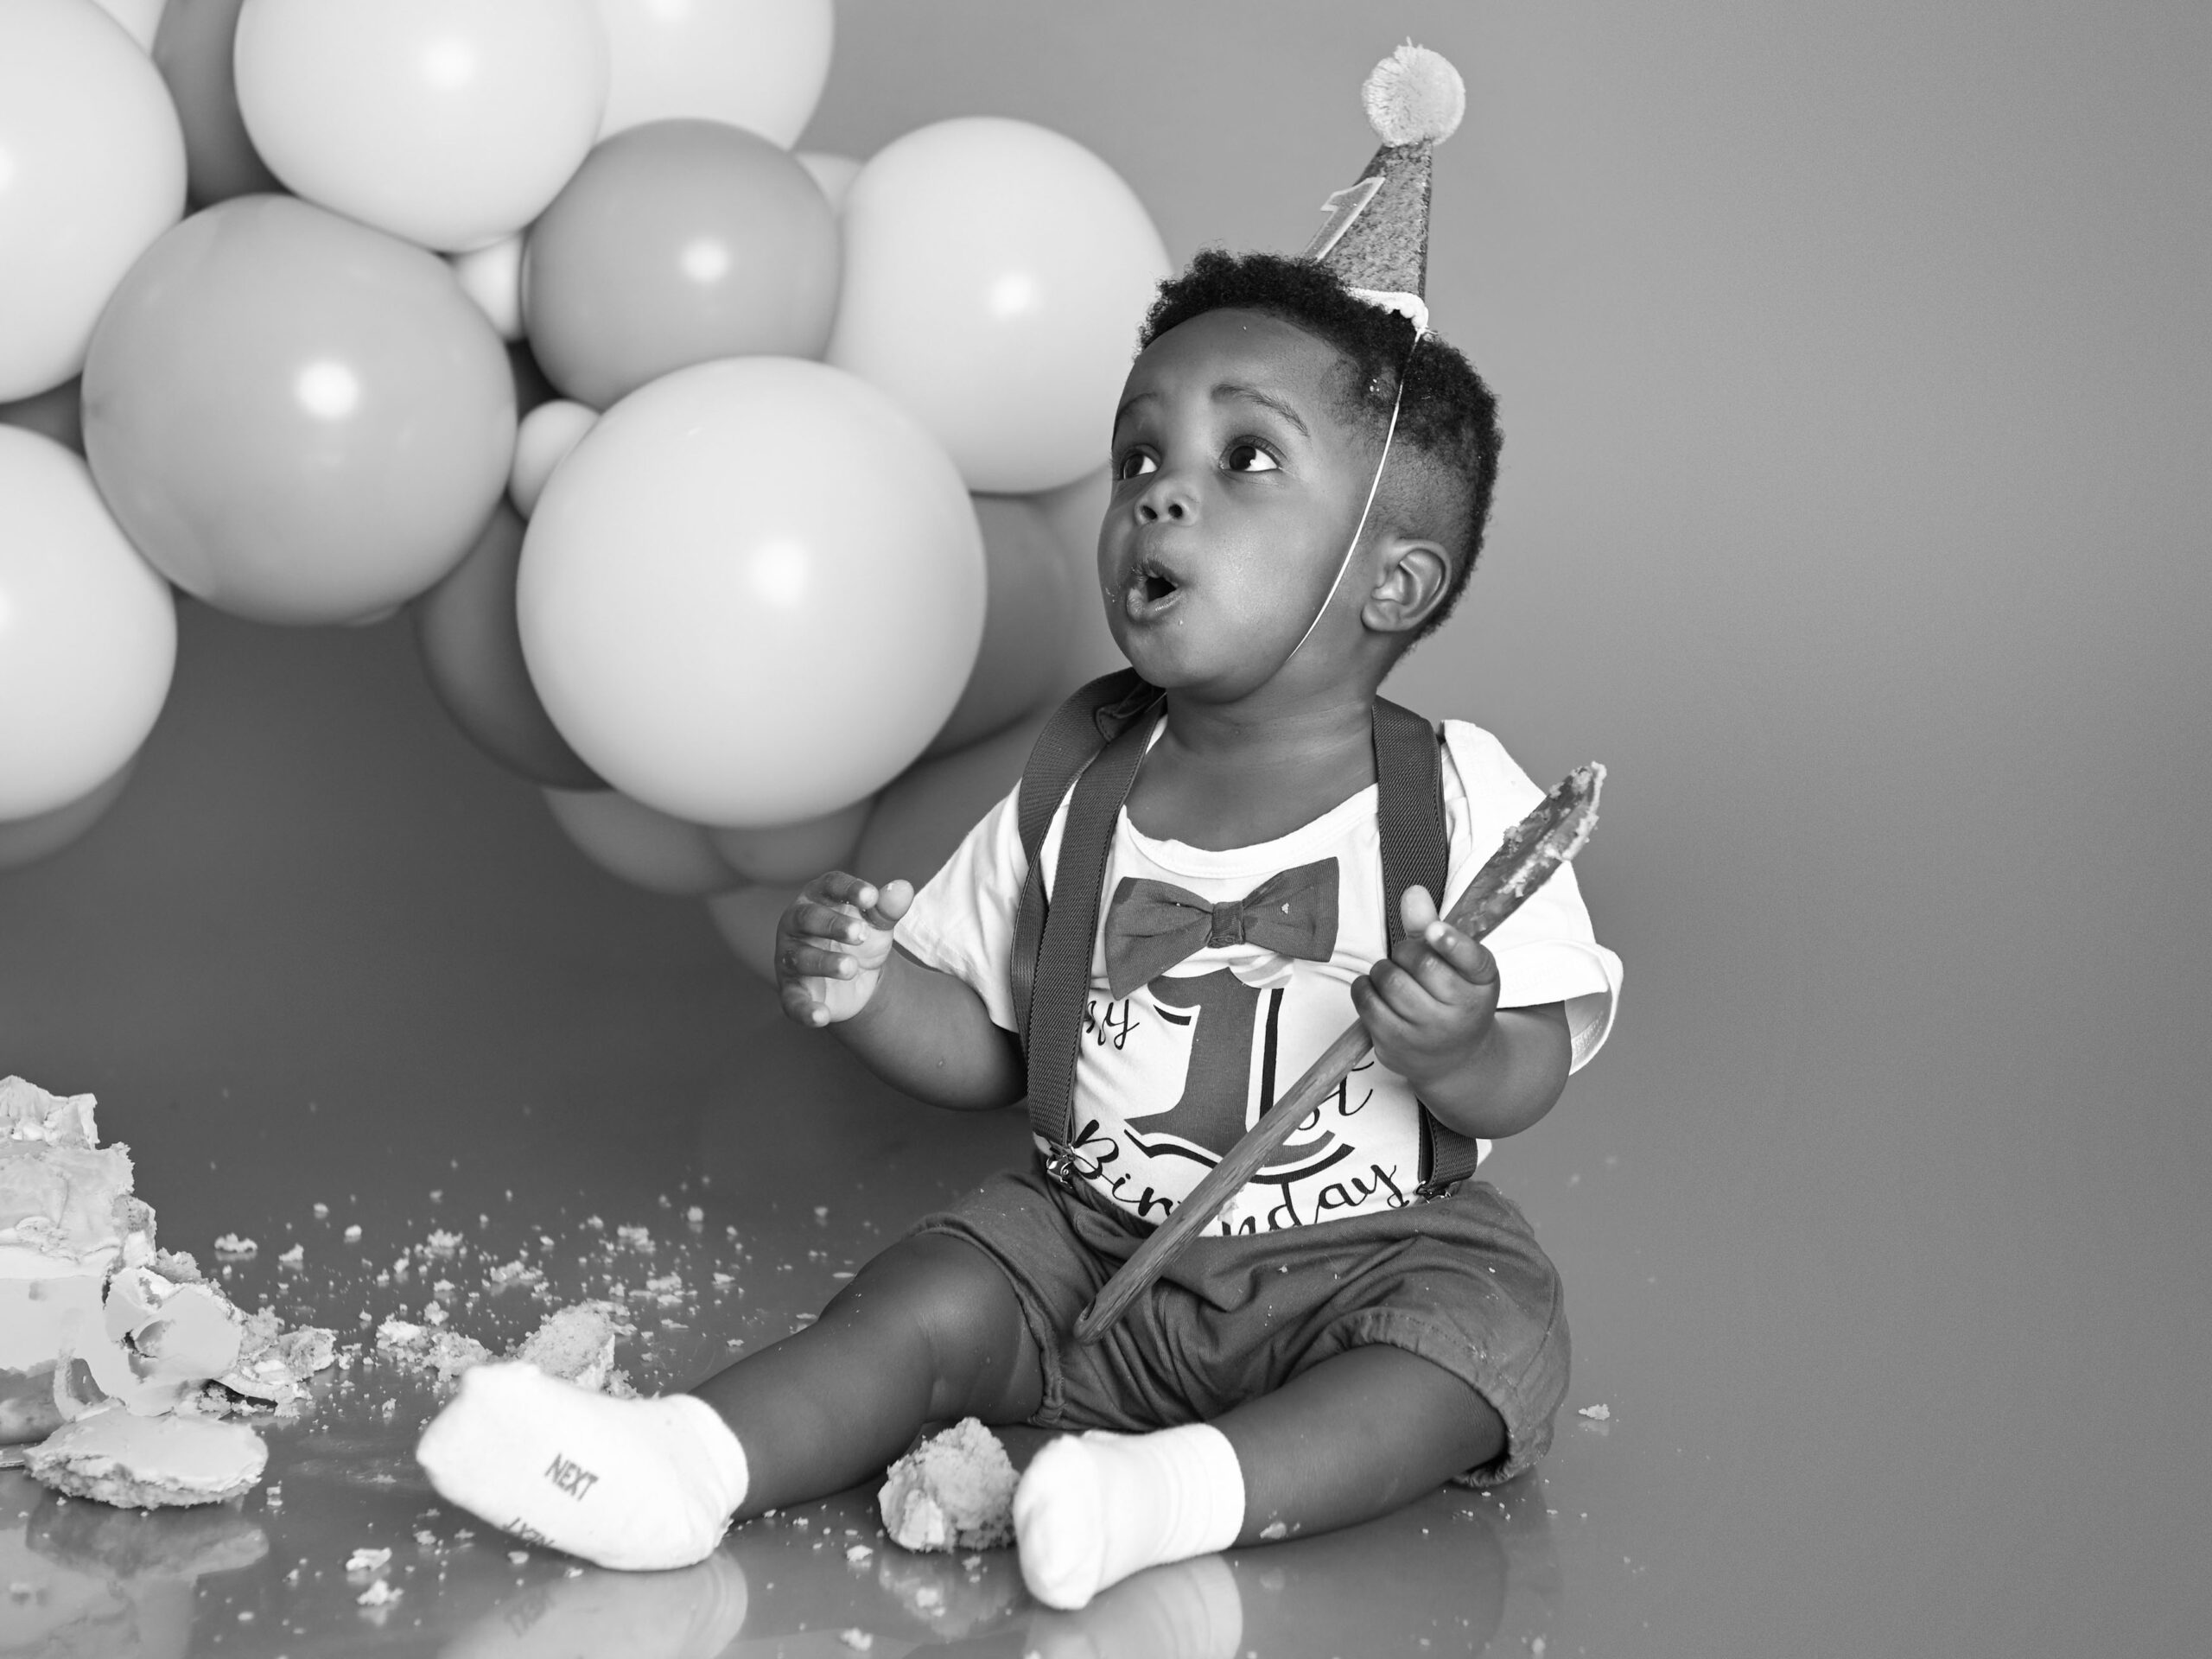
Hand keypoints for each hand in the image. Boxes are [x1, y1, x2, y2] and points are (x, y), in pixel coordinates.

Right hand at [776, 871, 914, 1028]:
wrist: (858, 980)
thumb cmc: (861, 939)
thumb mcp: (878, 924)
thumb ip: (888, 908)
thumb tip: (903, 888)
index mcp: (819, 897)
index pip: (830, 884)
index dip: (849, 889)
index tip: (871, 897)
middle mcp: (797, 924)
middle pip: (808, 918)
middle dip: (833, 925)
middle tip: (861, 934)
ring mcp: (791, 957)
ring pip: (800, 958)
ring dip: (824, 962)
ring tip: (851, 967)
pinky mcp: (793, 990)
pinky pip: (793, 1001)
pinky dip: (805, 1010)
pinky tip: (821, 1016)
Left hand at [1350, 885, 1501, 1090]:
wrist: (1455, 1058)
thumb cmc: (1453, 999)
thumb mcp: (1457, 964)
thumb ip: (1433, 927)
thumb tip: (1413, 893)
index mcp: (1482, 984)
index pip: (1471, 959)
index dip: (1450, 942)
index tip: (1435, 931)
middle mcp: (1460, 1012)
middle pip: (1420, 962)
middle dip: (1405, 951)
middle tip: (1409, 960)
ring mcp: (1428, 1034)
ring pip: (1390, 980)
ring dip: (1383, 970)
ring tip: (1394, 977)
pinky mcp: (1396, 1046)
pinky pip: (1367, 1003)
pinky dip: (1364, 987)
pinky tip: (1375, 991)